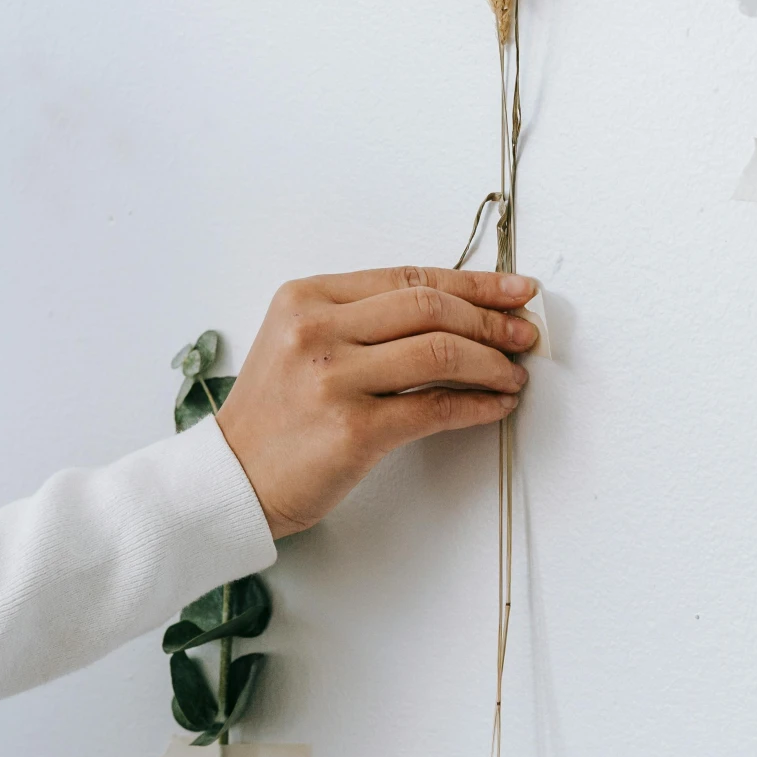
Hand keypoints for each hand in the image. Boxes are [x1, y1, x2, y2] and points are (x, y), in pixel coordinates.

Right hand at [214, 266, 538, 539]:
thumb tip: (456, 312)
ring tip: (513, 374)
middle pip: (430, 307)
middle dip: (491, 319)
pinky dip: (478, 405)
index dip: (472, 282)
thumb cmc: (274, 415)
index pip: (408, 277)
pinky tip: (495, 405)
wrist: (233, 479)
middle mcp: (316, 331)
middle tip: (523, 333)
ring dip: (492, 363)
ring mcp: (333, 380)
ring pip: (441, 353)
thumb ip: (363, 319)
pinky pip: (435, 408)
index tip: (512, 290)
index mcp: (306, 298)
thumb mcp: (301, 342)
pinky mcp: (352, 430)